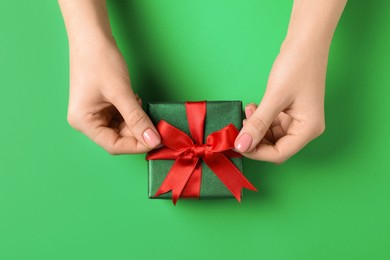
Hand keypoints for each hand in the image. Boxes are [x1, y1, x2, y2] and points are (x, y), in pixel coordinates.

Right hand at [67, 41, 160, 153]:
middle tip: (156, 124)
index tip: (157, 141)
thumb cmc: (100, 61)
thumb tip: (153, 140)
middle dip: (138, 132)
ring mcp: (94, 113)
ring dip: (136, 122)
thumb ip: (137, 119)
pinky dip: (132, 113)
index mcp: (83, 122)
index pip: (113, 145)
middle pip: (118, 138)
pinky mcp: (102, 105)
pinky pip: (120, 117)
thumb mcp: (121, 93)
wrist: (92, 35)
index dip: (136, 145)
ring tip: (141, 105)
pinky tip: (135, 100)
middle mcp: (86, 121)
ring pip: (121, 128)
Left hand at [234, 42, 326, 162]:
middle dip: (255, 139)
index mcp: (308, 129)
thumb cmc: (296, 66)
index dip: (256, 152)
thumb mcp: (274, 97)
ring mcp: (298, 119)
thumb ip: (257, 124)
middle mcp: (305, 128)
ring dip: (256, 128)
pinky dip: (260, 119)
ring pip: (272, 136)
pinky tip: (253, 107)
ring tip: (248, 110)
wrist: (306, 41)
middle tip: (239, 127)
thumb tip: (241, 146)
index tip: (237, 143)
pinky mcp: (291, 111)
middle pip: (275, 147)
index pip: (279, 154)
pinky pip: (272, 123)